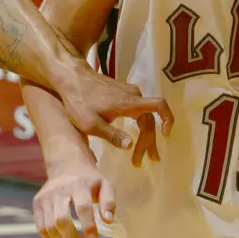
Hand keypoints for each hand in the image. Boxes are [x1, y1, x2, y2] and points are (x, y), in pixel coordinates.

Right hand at [34, 157, 114, 237]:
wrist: (67, 165)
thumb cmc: (90, 180)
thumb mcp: (105, 185)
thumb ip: (109, 202)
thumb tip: (108, 221)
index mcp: (78, 185)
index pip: (82, 208)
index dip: (88, 227)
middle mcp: (59, 190)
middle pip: (61, 220)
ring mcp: (45, 197)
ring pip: (50, 227)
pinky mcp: (37, 203)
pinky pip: (40, 227)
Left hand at [56, 63, 173, 154]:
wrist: (70, 76)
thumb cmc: (78, 100)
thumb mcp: (91, 124)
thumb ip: (112, 135)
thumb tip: (130, 145)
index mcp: (129, 103)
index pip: (159, 106)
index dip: (168, 120)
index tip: (166, 136)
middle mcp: (133, 96)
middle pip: (150, 120)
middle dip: (149, 142)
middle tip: (145, 160)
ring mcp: (129, 93)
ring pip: (144, 116)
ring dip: (145, 135)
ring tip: (142, 154)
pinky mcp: (123, 93)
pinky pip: (138, 111)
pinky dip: (139, 126)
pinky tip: (135, 137)